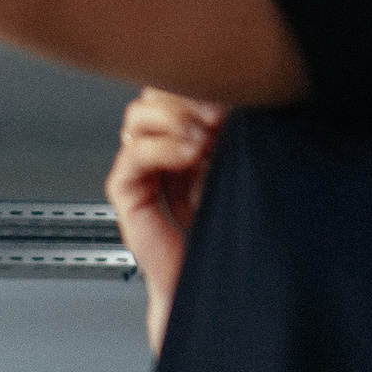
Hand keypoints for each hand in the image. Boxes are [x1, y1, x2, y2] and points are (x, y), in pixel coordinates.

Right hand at [103, 88, 224, 352]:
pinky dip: (160, 146)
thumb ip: (231, 133)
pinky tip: (189, 153)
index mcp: (189, 141)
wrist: (224, 286)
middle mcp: (162, 152)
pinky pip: (132, 156)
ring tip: (204, 136)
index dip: (198, 84)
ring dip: (172, 118)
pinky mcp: (129, 195)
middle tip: (219, 113)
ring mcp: (143, 172)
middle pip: (152, 96)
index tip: (232, 92)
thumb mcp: (241, 168)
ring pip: (137, 118)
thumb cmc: (238, 234)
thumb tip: (235, 98)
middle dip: (185, 97)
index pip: (176, 90)